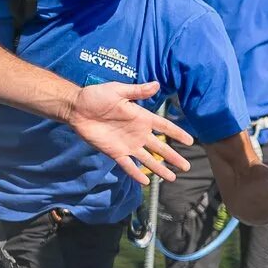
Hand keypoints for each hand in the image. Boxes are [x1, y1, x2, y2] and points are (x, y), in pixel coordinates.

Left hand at [68, 80, 192, 183]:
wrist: (77, 108)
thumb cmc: (96, 96)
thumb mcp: (118, 90)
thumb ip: (137, 91)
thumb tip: (157, 84)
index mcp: (141, 118)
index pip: (164, 127)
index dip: (177, 133)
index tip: (190, 141)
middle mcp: (138, 133)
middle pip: (160, 148)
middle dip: (174, 157)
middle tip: (186, 167)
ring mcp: (127, 144)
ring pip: (148, 160)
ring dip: (160, 169)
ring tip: (172, 178)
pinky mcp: (115, 152)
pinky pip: (128, 165)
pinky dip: (136, 174)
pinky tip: (146, 182)